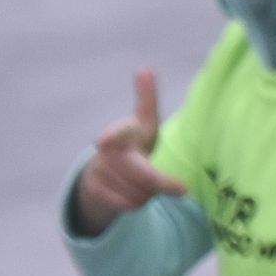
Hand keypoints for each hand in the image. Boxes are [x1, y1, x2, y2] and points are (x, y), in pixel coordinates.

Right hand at [73, 68, 188, 234]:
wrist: (103, 171)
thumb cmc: (133, 143)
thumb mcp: (144, 123)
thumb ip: (146, 99)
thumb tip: (144, 69)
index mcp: (121, 131)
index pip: (118, 132)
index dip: (112, 136)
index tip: (105, 139)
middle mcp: (105, 151)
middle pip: (141, 174)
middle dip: (162, 183)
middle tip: (182, 189)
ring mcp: (96, 171)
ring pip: (138, 192)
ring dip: (150, 194)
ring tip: (146, 183)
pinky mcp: (92, 192)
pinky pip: (127, 205)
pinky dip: (137, 203)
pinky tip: (133, 195)